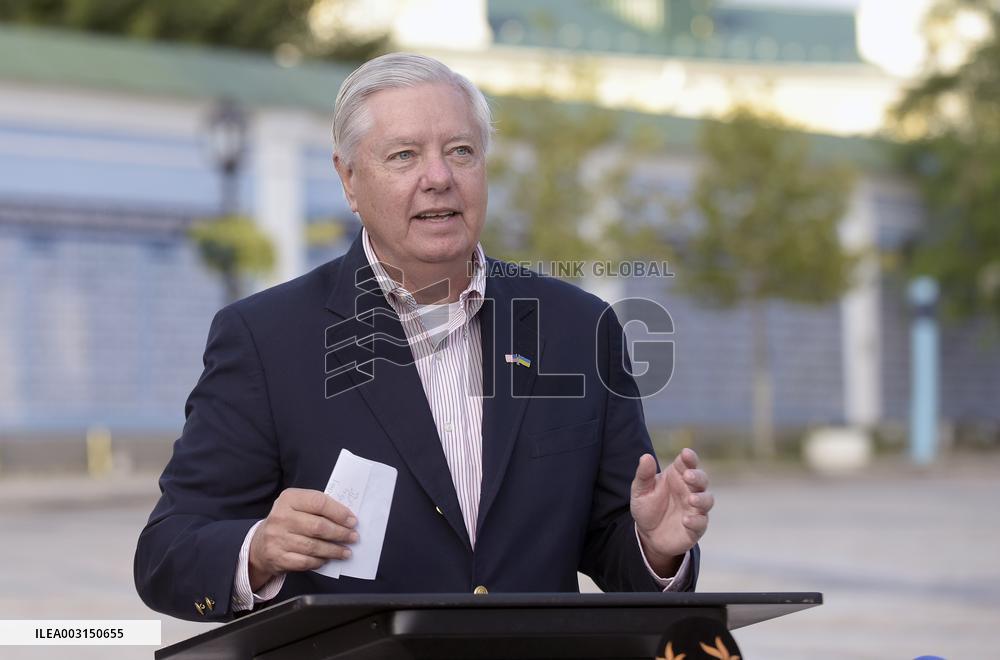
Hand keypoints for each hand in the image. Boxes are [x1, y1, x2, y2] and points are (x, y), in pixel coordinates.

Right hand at [249, 488, 357, 590]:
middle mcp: (280, 517)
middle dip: (340, 533)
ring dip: (334, 550)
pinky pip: (305, 561)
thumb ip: (319, 508)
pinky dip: (320, 561)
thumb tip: (347, 518)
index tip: (352, 521)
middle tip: (353, 537)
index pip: (319, 503)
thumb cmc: (288, 522)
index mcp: (289, 499)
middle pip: (318, 526)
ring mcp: (277, 539)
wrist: (260, 544)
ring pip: (313, 546)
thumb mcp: (298, 506)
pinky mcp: (277, 557)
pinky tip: (327, 559)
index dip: (339, 512)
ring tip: (346, 551)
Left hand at [630, 448, 712, 573]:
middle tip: (688, 476)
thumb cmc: (647, 507)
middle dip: (697, 476)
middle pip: (701, 479)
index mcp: (677, 476)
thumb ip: (644, 475)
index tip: (686, 454)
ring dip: (701, 498)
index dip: (689, 457)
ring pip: (707, 500)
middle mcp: (689, 490)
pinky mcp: (696, 527)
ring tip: (691, 499)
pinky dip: (696, 521)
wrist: (647, 535)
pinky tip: (686, 520)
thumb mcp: (640, 491)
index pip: (687, 463)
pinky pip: (701, 523)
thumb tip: (645, 457)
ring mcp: (695, 508)